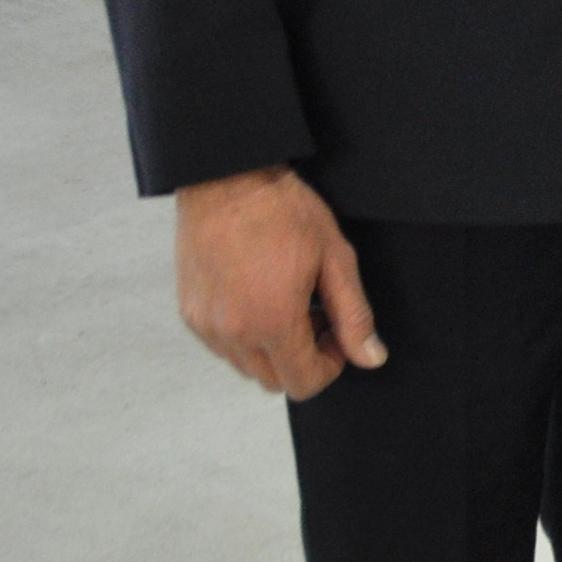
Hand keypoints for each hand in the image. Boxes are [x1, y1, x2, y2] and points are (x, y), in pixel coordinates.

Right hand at [175, 166, 382, 400]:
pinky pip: (222, 345)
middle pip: (274, 380)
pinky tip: (260, 296)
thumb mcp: (335, 259)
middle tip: (318, 315)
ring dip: (273, 348)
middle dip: (303, 358)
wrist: (227, 178)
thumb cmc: (284, 212)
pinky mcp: (189, 312)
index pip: (303, 383)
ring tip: (290, 302)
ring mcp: (205, 325)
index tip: (338, 334)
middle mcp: (232, 333)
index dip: (331, 366)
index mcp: (272, 323)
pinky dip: (245, 335)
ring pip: (246, 365)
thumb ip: (354, 315)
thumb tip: (371, 357)